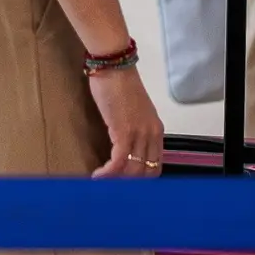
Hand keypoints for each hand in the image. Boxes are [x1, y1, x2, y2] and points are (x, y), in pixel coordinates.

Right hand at [86, 61, 163, 175]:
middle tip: (110, 187)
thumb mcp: (133, 111)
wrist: (114, 67)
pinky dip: (108, 173)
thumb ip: (134, 129)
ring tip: (101, 182)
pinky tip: (97, 176)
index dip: (141, 179)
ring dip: (116, 181)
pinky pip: (119, 162)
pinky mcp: (124, 132)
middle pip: (146, 172)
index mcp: (157, 130)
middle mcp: (152, 134)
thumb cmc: (119, 84)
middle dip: (128, 184)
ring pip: (133, 170)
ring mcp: (139, 134)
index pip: (156, 165)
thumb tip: (124, 147)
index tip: (125, 184)